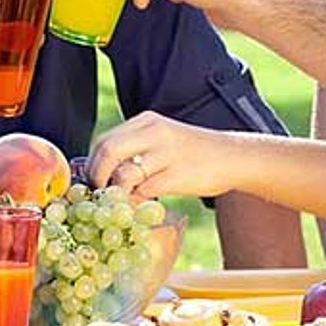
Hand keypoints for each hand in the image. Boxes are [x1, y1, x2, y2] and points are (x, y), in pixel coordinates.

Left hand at [90, 111, 246, 200]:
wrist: (233, 157)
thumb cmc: (194, 152)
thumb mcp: (163, 139)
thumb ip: (136, 149)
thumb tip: (103, 172)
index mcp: (147, 121)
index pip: (104, 140)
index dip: (92, 164)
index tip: (92, 182)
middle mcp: (154, 132)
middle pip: (108, 151)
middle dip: (97, 177)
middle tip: (100, 194)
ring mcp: (166, 152)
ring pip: (124, 173)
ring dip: (117, 192)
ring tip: (122, 200)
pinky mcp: (178, 174)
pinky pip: (145, 190)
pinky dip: (137, 200)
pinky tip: (142, 204)